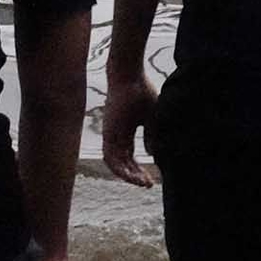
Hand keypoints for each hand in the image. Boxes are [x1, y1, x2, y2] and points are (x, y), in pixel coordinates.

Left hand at [101, 64, 159, 186]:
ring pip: (115, 164)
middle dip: (136, 175)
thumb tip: (151, 153)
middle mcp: (116, 136)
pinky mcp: (107, 133)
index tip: (152, 178)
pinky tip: (131, 176)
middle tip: (148, 184)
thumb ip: (151, 135)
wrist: (130, 76)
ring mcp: (110, 135)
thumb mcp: (152, 117)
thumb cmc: (141, 91)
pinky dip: (119, 169)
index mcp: (126, 132)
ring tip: (142, 182)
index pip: (131, 157)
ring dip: (128, 175)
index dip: (140, 168)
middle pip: (123, 163)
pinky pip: (109, 157)